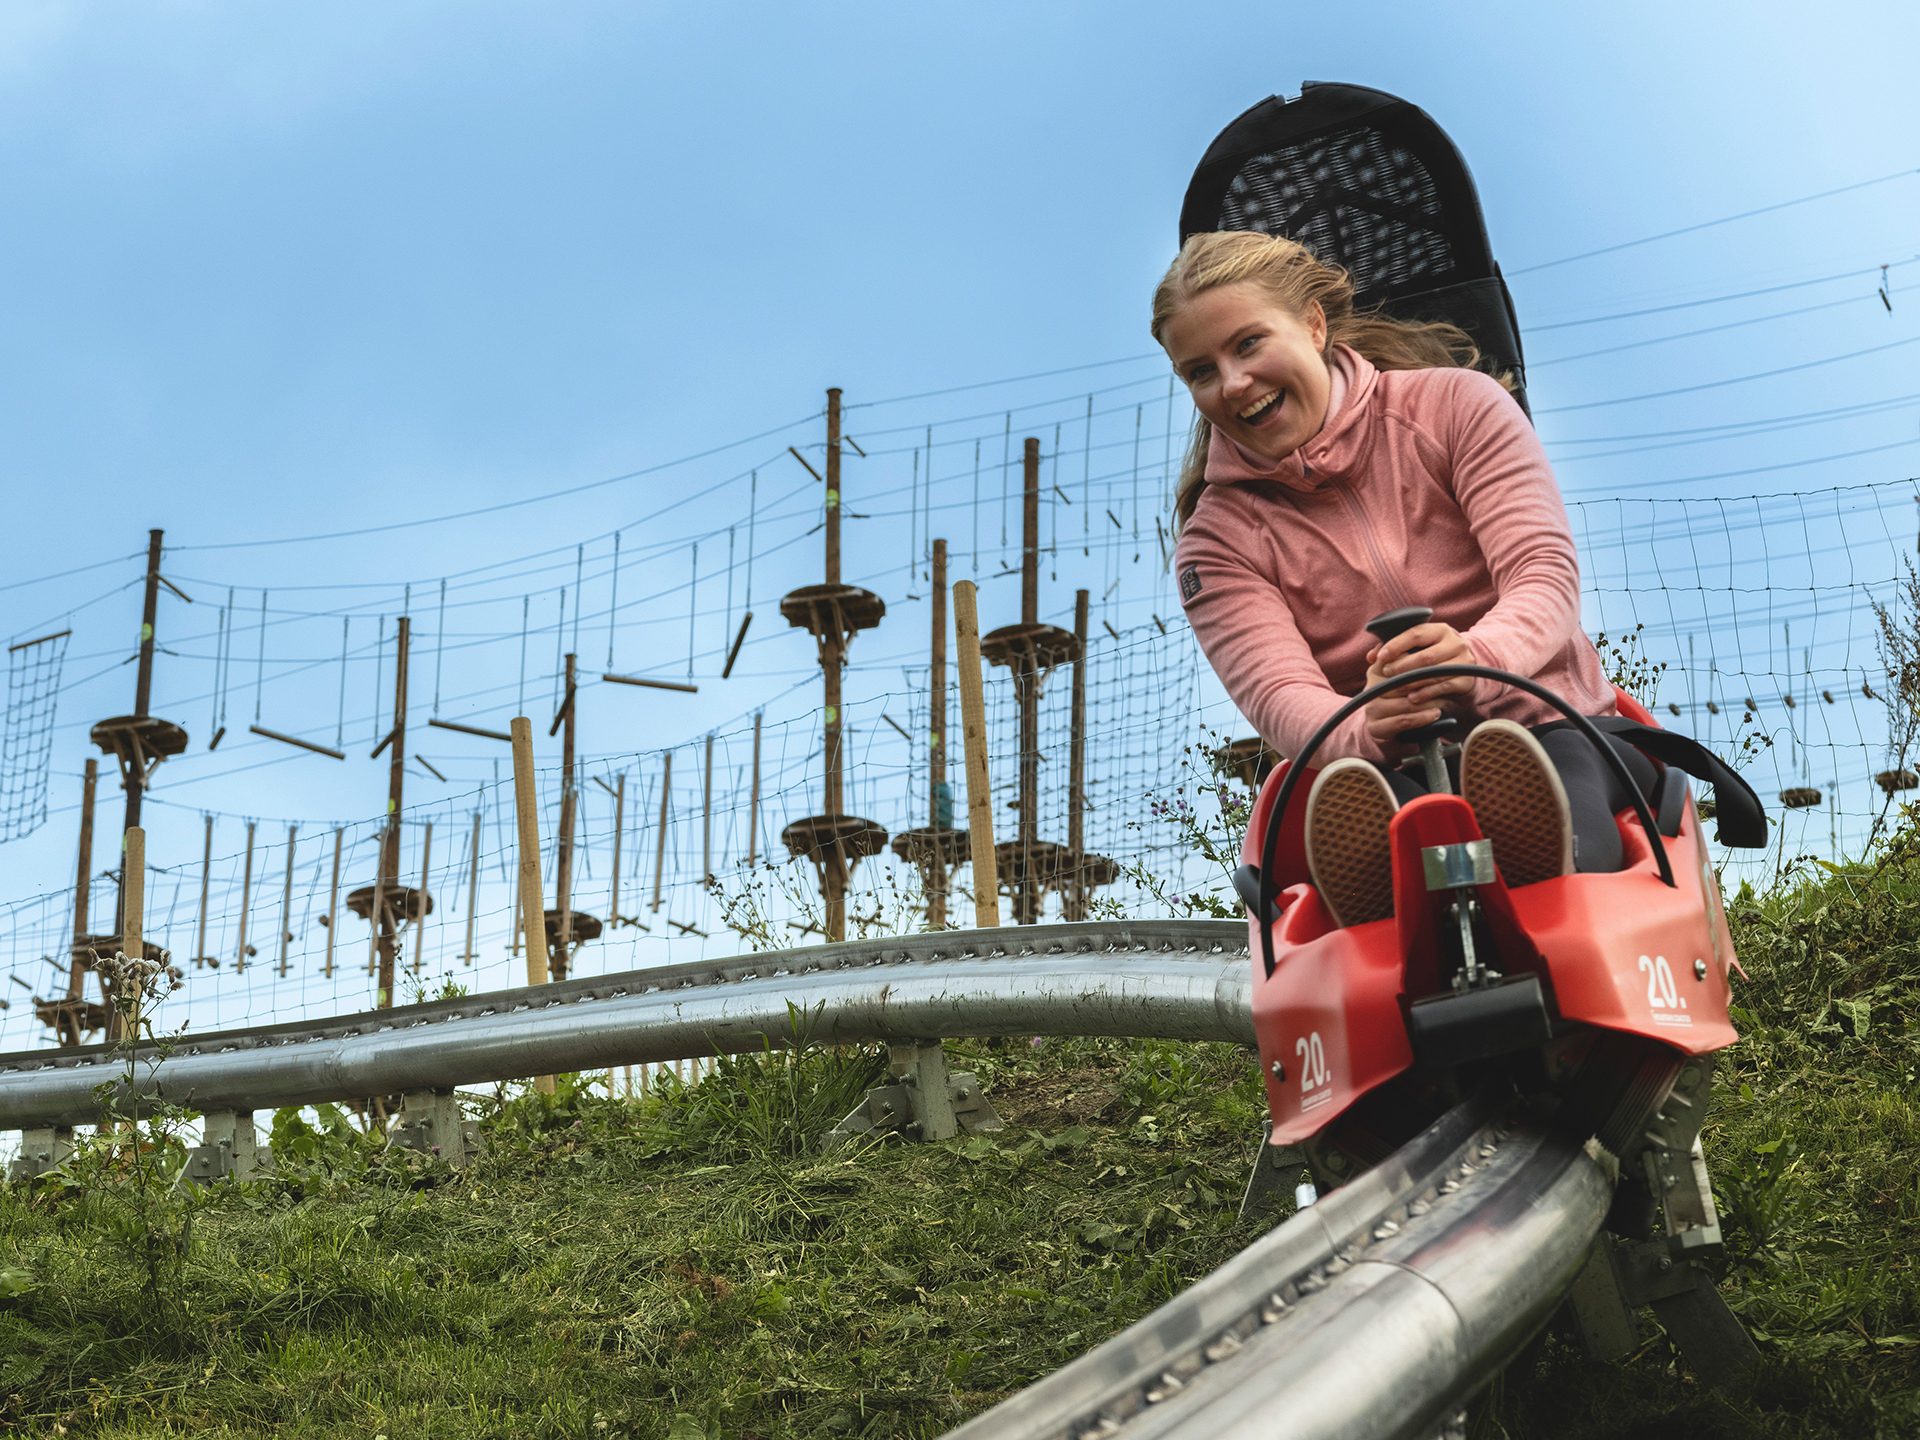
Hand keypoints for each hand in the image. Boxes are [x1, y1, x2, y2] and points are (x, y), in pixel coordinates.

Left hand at [1363, 622, 1476, 745]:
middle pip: (1425, 656)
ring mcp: (1464, 661)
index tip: (1380, 657)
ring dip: (1411, 682)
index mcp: (1440, 630)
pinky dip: (1426, 693)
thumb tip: (1371, 656)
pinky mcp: (1467, 679)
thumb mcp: (1418, 648)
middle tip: (1386, 673)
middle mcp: (1455, 643)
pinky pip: (1444, 687)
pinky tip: (1412, 698)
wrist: (1465, 671)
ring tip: (1395, 687)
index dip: (1396, 645)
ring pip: (1434, 673)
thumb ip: (1394, 649)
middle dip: (1402, 666)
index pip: (1415, 634)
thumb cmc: (1433, 657)